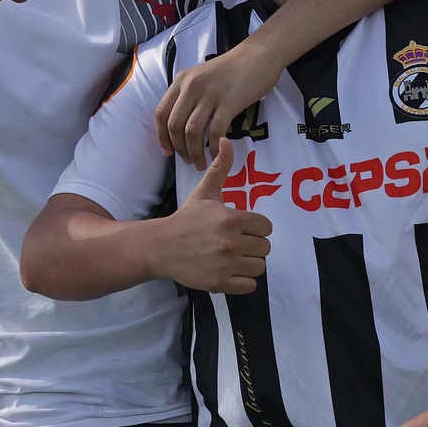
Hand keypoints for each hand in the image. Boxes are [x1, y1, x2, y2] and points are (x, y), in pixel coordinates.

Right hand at [152, 138, 271, 293]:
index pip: (266, 227)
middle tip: (235, 244)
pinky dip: (243, 281)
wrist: (161, 247)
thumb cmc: (186, 219)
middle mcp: (231, 242)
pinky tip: (230, 271)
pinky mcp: (220, 283)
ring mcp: (226, 264)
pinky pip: (250, 286)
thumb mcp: (204, 193)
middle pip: (265, 247)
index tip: (242, 228)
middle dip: (253, 246)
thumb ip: (220, 168)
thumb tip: (226, 140)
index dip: (256, 227)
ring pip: (259, 267)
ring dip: (249, 264)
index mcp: (232, 219)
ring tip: (233, 258)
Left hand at [156, 43, 282, 169]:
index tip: (168, 152)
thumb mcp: (202, 76)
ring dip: (194, 152)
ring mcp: (210, 94)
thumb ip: (188, 94)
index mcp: (182, 80)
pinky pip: (216, 132)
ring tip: (201, 163)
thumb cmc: (232, 68)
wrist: (259, 55)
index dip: (162, 136)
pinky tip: (217, 155)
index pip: (161, 112)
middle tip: (187, 161)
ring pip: (192, 131)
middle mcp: (191, 86)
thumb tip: (181, 122)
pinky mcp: (229, 102)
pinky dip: (214, 148)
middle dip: (179, 149)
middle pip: (175, 125)